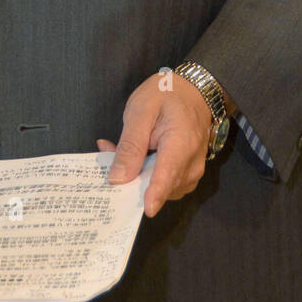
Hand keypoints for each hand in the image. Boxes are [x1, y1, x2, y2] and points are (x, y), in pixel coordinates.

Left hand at [97, 70, 217, 218]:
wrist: (194, 90)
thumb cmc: (166, 95)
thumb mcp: (141, 110)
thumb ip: (130, 145)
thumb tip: (117, 178)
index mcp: (181, 144)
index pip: (168, 176)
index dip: (155, 195)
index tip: (145, 210)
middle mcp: (192, 164)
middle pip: (161, 187)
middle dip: (133, 180)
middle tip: (107, 155)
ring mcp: (192, 171)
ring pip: (162, 188)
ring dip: (138, 176)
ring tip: (116, 150)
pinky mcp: (188, 173)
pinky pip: (166, 183)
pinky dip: (148, 175)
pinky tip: (134, 156)